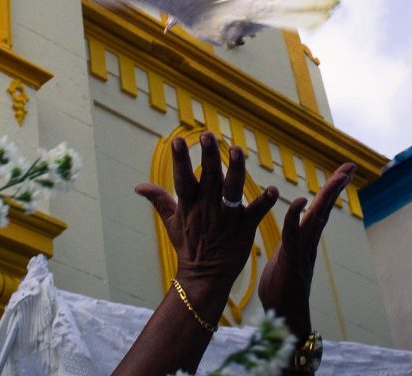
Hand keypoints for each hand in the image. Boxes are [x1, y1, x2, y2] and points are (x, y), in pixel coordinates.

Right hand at [135, 133, 278, 309]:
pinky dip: (265, 202)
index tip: (177, 140)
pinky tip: (273, 190)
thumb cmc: (188, 246)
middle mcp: (208, 208)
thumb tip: (138, 186)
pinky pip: (256, 213)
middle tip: (208, 135)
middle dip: (208, 156)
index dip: (180, 159)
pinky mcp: (244, 229)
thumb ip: (159, 199)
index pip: (183, 178)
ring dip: (236, 170)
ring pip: (232, 190)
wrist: (204, 277)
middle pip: (209, 178)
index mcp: (189, 205)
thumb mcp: (171, 222)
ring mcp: (227, 218)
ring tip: (237, 151)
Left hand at [257, 162, 355, 340]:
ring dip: (326, 196)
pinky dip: (296, 217)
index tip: (341, 172)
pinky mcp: (292, 259)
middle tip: (349, 166)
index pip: (319, 210)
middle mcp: (308, 242)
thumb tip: (287, 245)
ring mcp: (303, 250)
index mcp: (304, 240)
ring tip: (338, 177)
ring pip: (316, 218)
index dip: (328, 191)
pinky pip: (294, 234)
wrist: (284, 321)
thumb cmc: (280, 294)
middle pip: (324, 208)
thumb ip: (287, 250)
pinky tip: (300, 202)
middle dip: (335, 186)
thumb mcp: (283, 263)